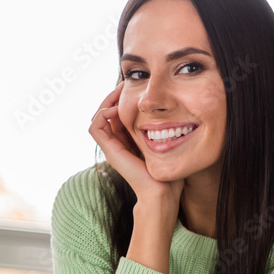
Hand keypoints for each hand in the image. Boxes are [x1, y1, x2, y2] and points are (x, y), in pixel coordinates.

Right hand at [89, 81, 183, 205]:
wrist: (163, 191)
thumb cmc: (170, 171)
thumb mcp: (168, 141)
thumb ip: (166, 128)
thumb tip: (177, 108)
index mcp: (130, 138)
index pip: (120, 111)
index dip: (124, 96)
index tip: (137, 84)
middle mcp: (118, 141)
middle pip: (107, 110)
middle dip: (115, 95)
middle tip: (126, 83)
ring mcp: (112, 146)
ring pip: (98, 115)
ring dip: (107, 101)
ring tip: (120, 91)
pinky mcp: (110, 151)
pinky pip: (95, 127)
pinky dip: (102, 114)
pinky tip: (117, 108)